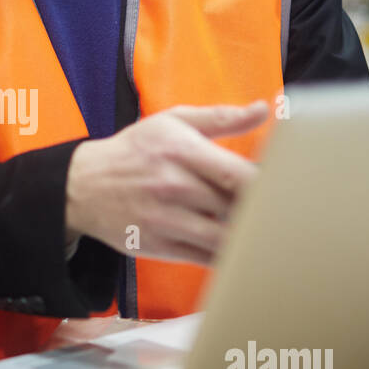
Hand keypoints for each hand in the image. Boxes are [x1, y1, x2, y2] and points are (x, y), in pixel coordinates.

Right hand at [65, 102, 267, 264]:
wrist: (81, 187)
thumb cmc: (134, 151)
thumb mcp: (171, 122)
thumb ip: (220, 118)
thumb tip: (263, 109)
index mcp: (180, 152)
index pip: (238, 174)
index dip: (269, 184)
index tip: (286, 184)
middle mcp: (173, 187)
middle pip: (236, 208)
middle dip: (261, 210)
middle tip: (282, 208)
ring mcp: (165, 221)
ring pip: (225, 238)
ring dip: (247, 236)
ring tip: (263, 229)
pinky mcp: (159, 248)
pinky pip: (207, 259)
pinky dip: (228, 256)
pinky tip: (239, 247)